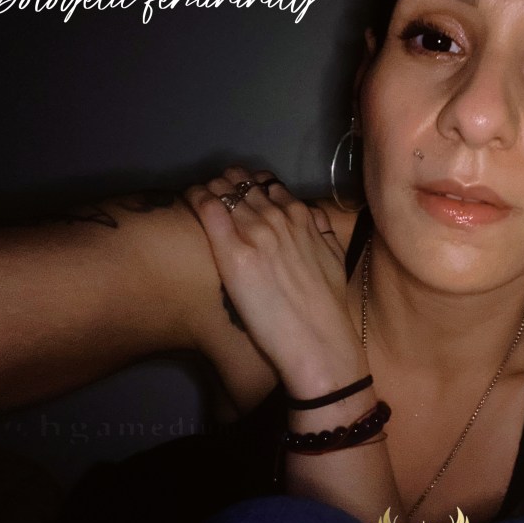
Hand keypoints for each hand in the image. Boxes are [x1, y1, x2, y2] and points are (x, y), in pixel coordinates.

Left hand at [185, 167, 365, 396]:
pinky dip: (196, 197)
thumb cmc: (327, 306)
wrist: (316, 338)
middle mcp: (277, 217)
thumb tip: (312, 217)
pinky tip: (188, 200)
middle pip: (243, 184)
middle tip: (214, 195)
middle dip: (227, 185)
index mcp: (301, 216)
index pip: (269, 184)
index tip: (240, 196)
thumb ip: (322, 230)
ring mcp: (254, 233)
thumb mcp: (335, 256)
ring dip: (210, 189)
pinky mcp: (233, 252)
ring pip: (223, 189)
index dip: (251, 187)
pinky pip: (208, 207)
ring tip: (199, 197)